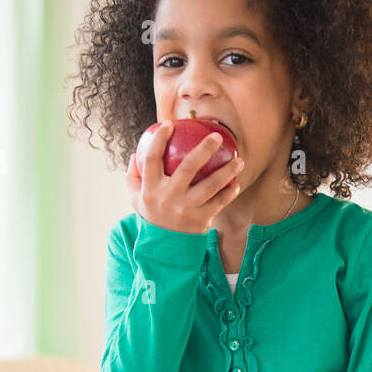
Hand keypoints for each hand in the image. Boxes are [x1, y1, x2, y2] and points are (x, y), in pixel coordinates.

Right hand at [127, 121, 244, 233]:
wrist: (164, 247)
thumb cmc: (152, 215)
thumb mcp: (136, 198)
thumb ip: (133, 176)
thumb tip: (135, 154)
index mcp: (150, 189)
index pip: (152, 159)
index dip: (159, 139)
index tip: (170, 124)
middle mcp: (168, 197)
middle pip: (188, 167)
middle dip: (204, 149)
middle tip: (217, 136)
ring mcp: (186, 209)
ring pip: (210, 185)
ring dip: (227, 171)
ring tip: (238, 160)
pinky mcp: (200, 220)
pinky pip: (218, 203)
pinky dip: (229, 193)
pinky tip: (235, 184)